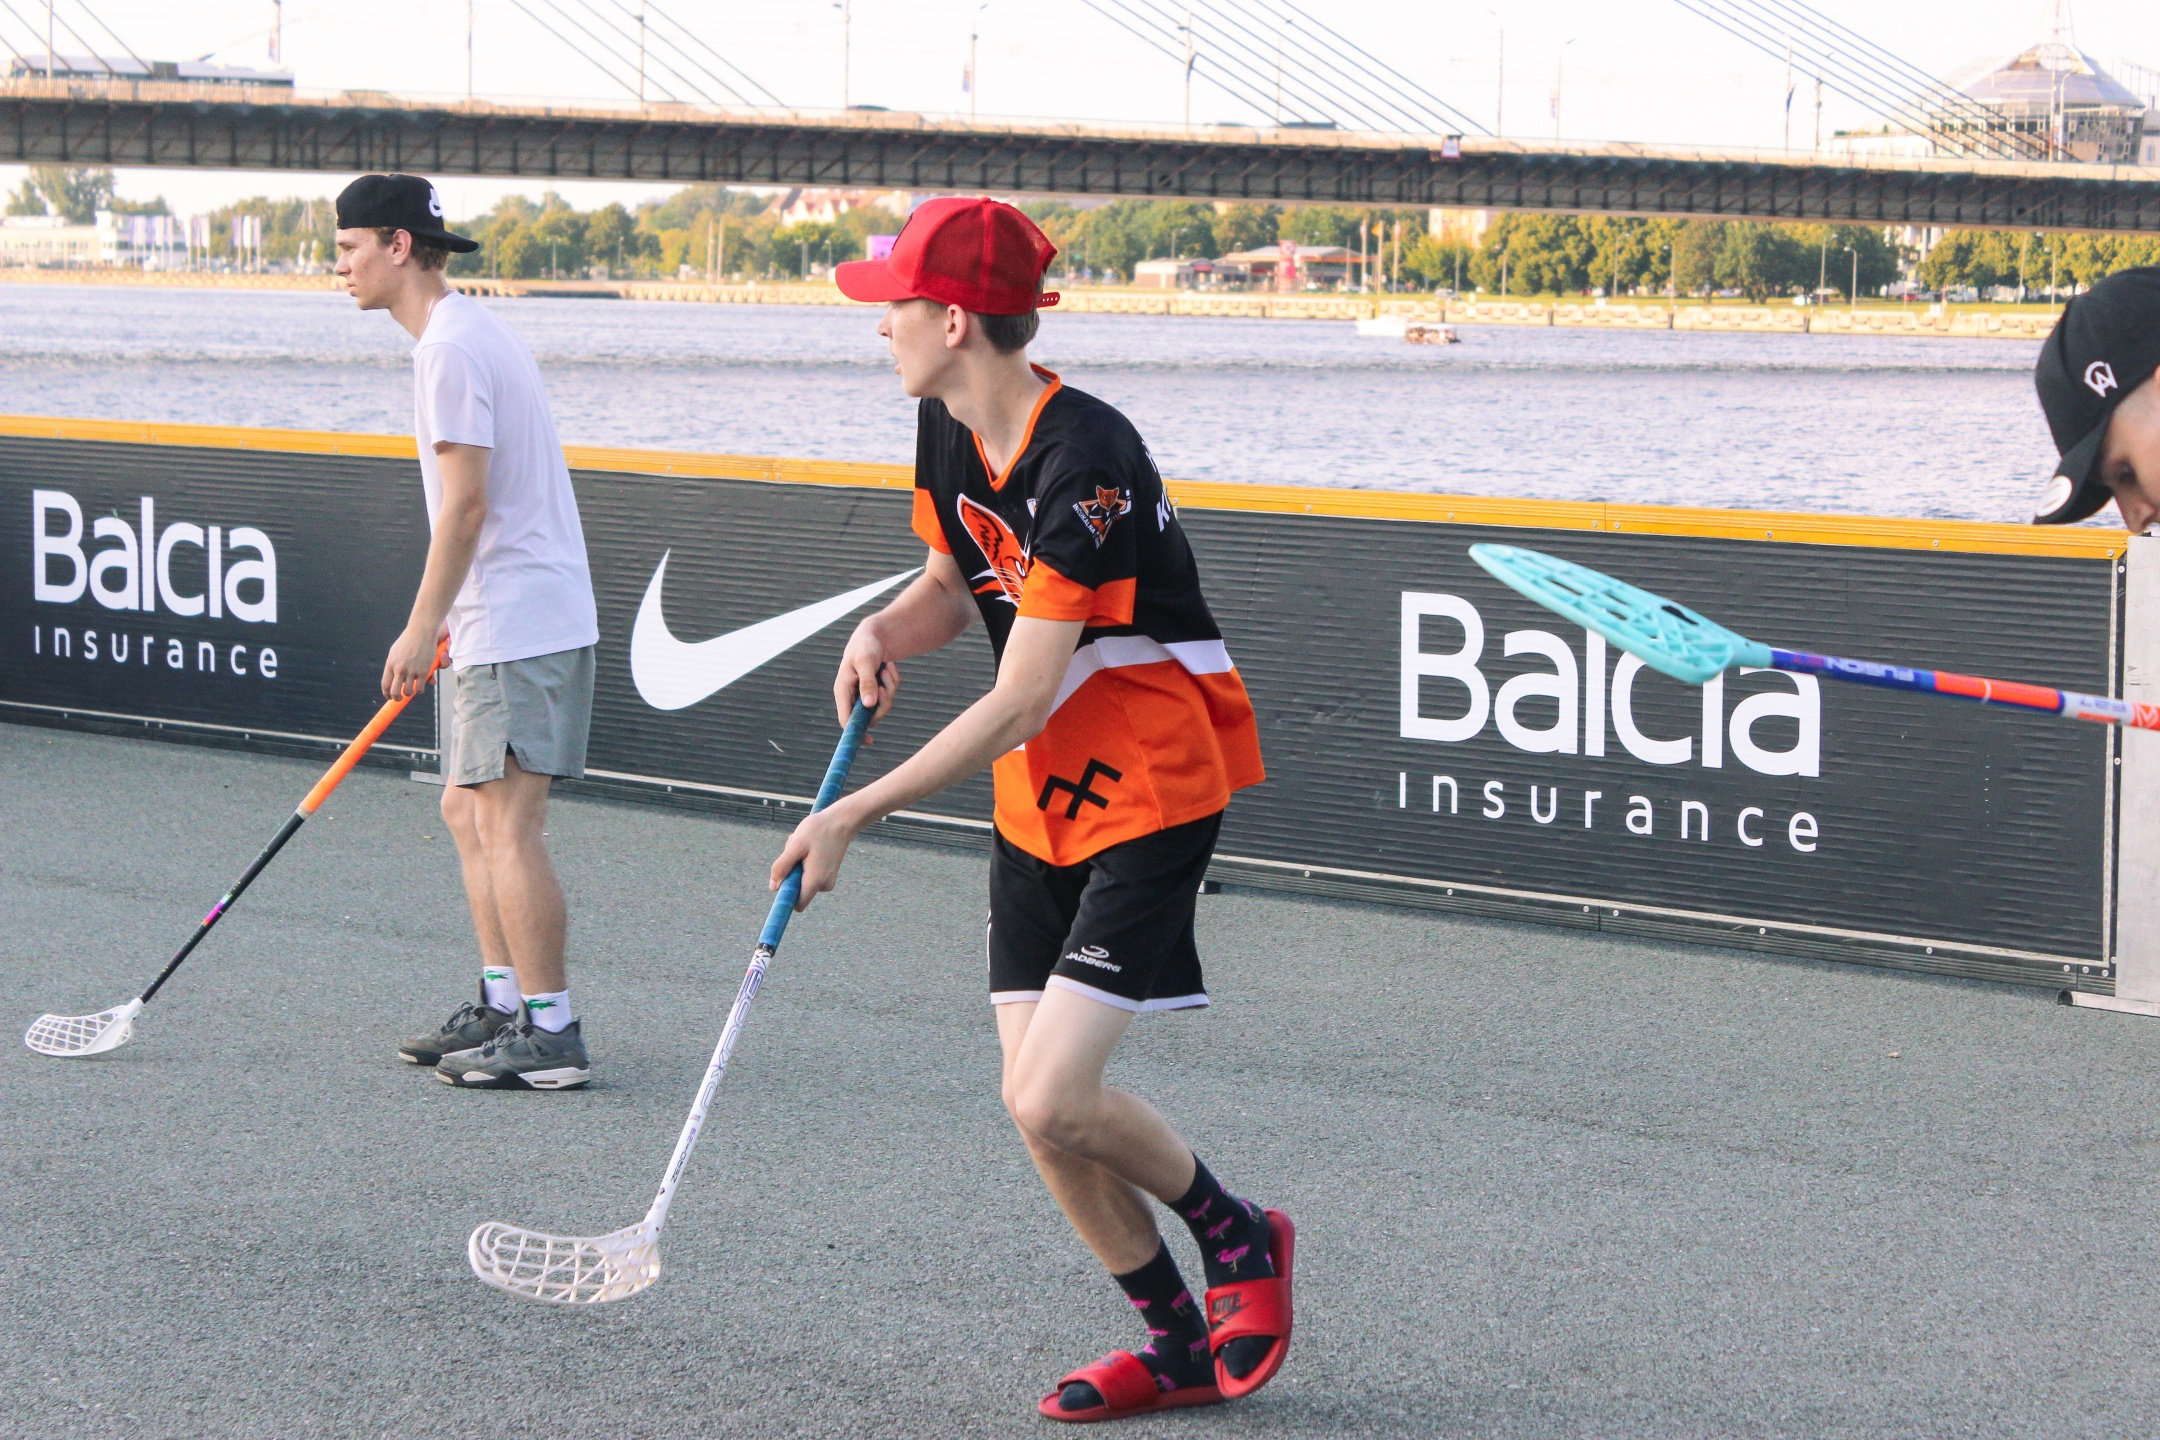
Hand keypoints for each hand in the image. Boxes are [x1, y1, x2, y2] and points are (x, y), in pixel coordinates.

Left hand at [381, 624, 440, 699]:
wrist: (421, 631)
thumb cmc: (408, 641)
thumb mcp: (396, 652)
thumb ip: (395, 665)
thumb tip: (396, 677)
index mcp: (390, 664)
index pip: (385, 684)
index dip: (386, 694)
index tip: (389, 697)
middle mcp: (399, 669)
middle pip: (394, 692)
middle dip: (396, 698)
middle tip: (399, 699)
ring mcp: (411, 671)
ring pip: (408, 691)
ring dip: (409, 694)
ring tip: (411, 691)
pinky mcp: (423, 671)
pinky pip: (420, 687)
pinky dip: (420, 690)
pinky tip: (420, 688)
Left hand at [769, 803, 862, 912]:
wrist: (842, 821)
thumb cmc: (818, 830)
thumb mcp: (795, 845)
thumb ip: (782, 867)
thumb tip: (773, 887)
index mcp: (815, 881)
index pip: (797, 904)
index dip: (787, 895)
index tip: (785, 877)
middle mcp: (824, 885)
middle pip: (797, 890)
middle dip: (791, 873)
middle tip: (797, 852)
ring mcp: (828, 880)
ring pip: (802, 880)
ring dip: (797, 865)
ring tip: (805, 847)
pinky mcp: (829, 874)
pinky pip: (809, 874)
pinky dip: (804, 862)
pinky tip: (810, 848)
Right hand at [833, 622, 899, 736]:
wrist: (875, 635)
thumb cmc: (865, 645)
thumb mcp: (865, 661)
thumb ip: (867, 682)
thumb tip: (869, 705)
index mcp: (843, 691)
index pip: (846, 720)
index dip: (856, 733)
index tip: (870, 741)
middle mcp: (853, 696)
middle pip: (869, 717)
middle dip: (882, 703)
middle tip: (885, 687)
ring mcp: (866, 694)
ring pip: (882, 706)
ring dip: (889, 688)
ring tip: (887, 668)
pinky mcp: (877, 690)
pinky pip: (890, 695)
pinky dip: (893, 681)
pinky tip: (890, 667)